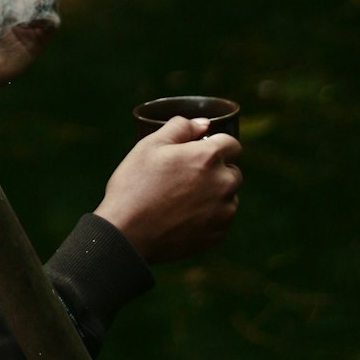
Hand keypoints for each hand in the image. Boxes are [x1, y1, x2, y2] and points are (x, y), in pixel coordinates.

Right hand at [94, 116, 242, 263]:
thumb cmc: (135, 185)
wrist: (127, 234)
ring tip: (181, 199)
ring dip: (214, 194)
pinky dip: (209, 215)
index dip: (215, 144)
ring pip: (228, 196)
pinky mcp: (218, 235)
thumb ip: (180, 127)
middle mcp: (223, 184)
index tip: (200, 151)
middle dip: (215, 170)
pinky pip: (221, 219)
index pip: (232, 144)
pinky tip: (183, 216)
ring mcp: (223, 212)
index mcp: (208, 157)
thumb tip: (203, 124)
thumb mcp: (150, 145)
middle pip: (232, 171)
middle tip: (185, 176)